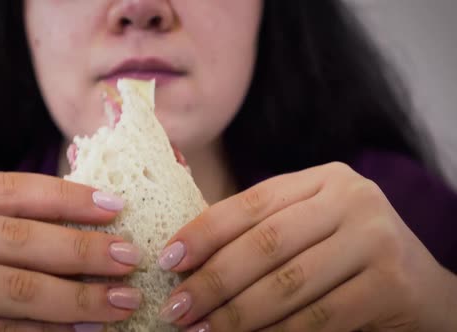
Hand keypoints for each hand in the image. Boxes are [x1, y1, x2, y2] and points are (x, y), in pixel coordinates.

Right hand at [0, 172, 142, 331]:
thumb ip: (5, 223)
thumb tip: (93, 218)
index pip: (9, 189)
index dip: (68, 196)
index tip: (115, 207)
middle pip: (18, 238)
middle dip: (83, 250)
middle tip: (129, 257)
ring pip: (16, 289)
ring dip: (78, 297)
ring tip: (121, 300)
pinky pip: (2, 330)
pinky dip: (49, 331)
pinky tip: (82, 329)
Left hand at [157, 162, 456, 331]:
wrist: (421, 290)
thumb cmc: (346, 258)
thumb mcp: (307, 230)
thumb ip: (260, 233)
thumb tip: (186, 257)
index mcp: (322, 179)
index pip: (250, 203)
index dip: (204, 232)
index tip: (168, 260)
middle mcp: (351, 198)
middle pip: (265, 242)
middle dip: (213, 281)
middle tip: (176, 309)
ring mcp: (375, 237)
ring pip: (288, 282)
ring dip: (237, 314)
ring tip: (200, 331)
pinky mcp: (391, 282)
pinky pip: (319, 317)